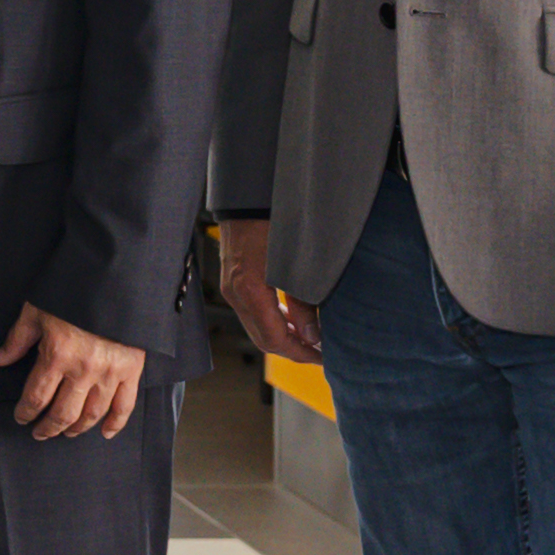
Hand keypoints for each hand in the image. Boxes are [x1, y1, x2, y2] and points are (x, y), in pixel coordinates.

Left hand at [0, 303, 149, 440]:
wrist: (116, 279)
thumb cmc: (73, 292)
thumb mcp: (36, 310)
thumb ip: (18, 339)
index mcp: (57, 355)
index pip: (36, 397)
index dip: (26, 412)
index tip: (22, 418)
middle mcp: (83, 370)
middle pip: (62, 413)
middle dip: (48, 428)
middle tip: (40, 433)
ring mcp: (110, 373)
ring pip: (91, 414)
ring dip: (76, 429)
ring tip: (66, 433)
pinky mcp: (132, 370)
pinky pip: (124, 405)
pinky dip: (115, 423)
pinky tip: (104, 432)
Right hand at [217, 218, 323, 362]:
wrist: (248, 197)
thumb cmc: (274, 222)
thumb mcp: (297, 263)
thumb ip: (304, 302)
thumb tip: (312, 336)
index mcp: (251, 291)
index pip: (274, 340)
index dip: (300, 354)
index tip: (323, 358)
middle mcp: (235, 294)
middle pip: (263, 339)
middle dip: (293, 350)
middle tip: (320, 354)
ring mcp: (231, 288)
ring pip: (257, 327)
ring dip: (283, 337)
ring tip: (310, 338)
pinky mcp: (233, 281)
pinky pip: (252, 313)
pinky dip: (272, 322)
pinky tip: (292, 318)